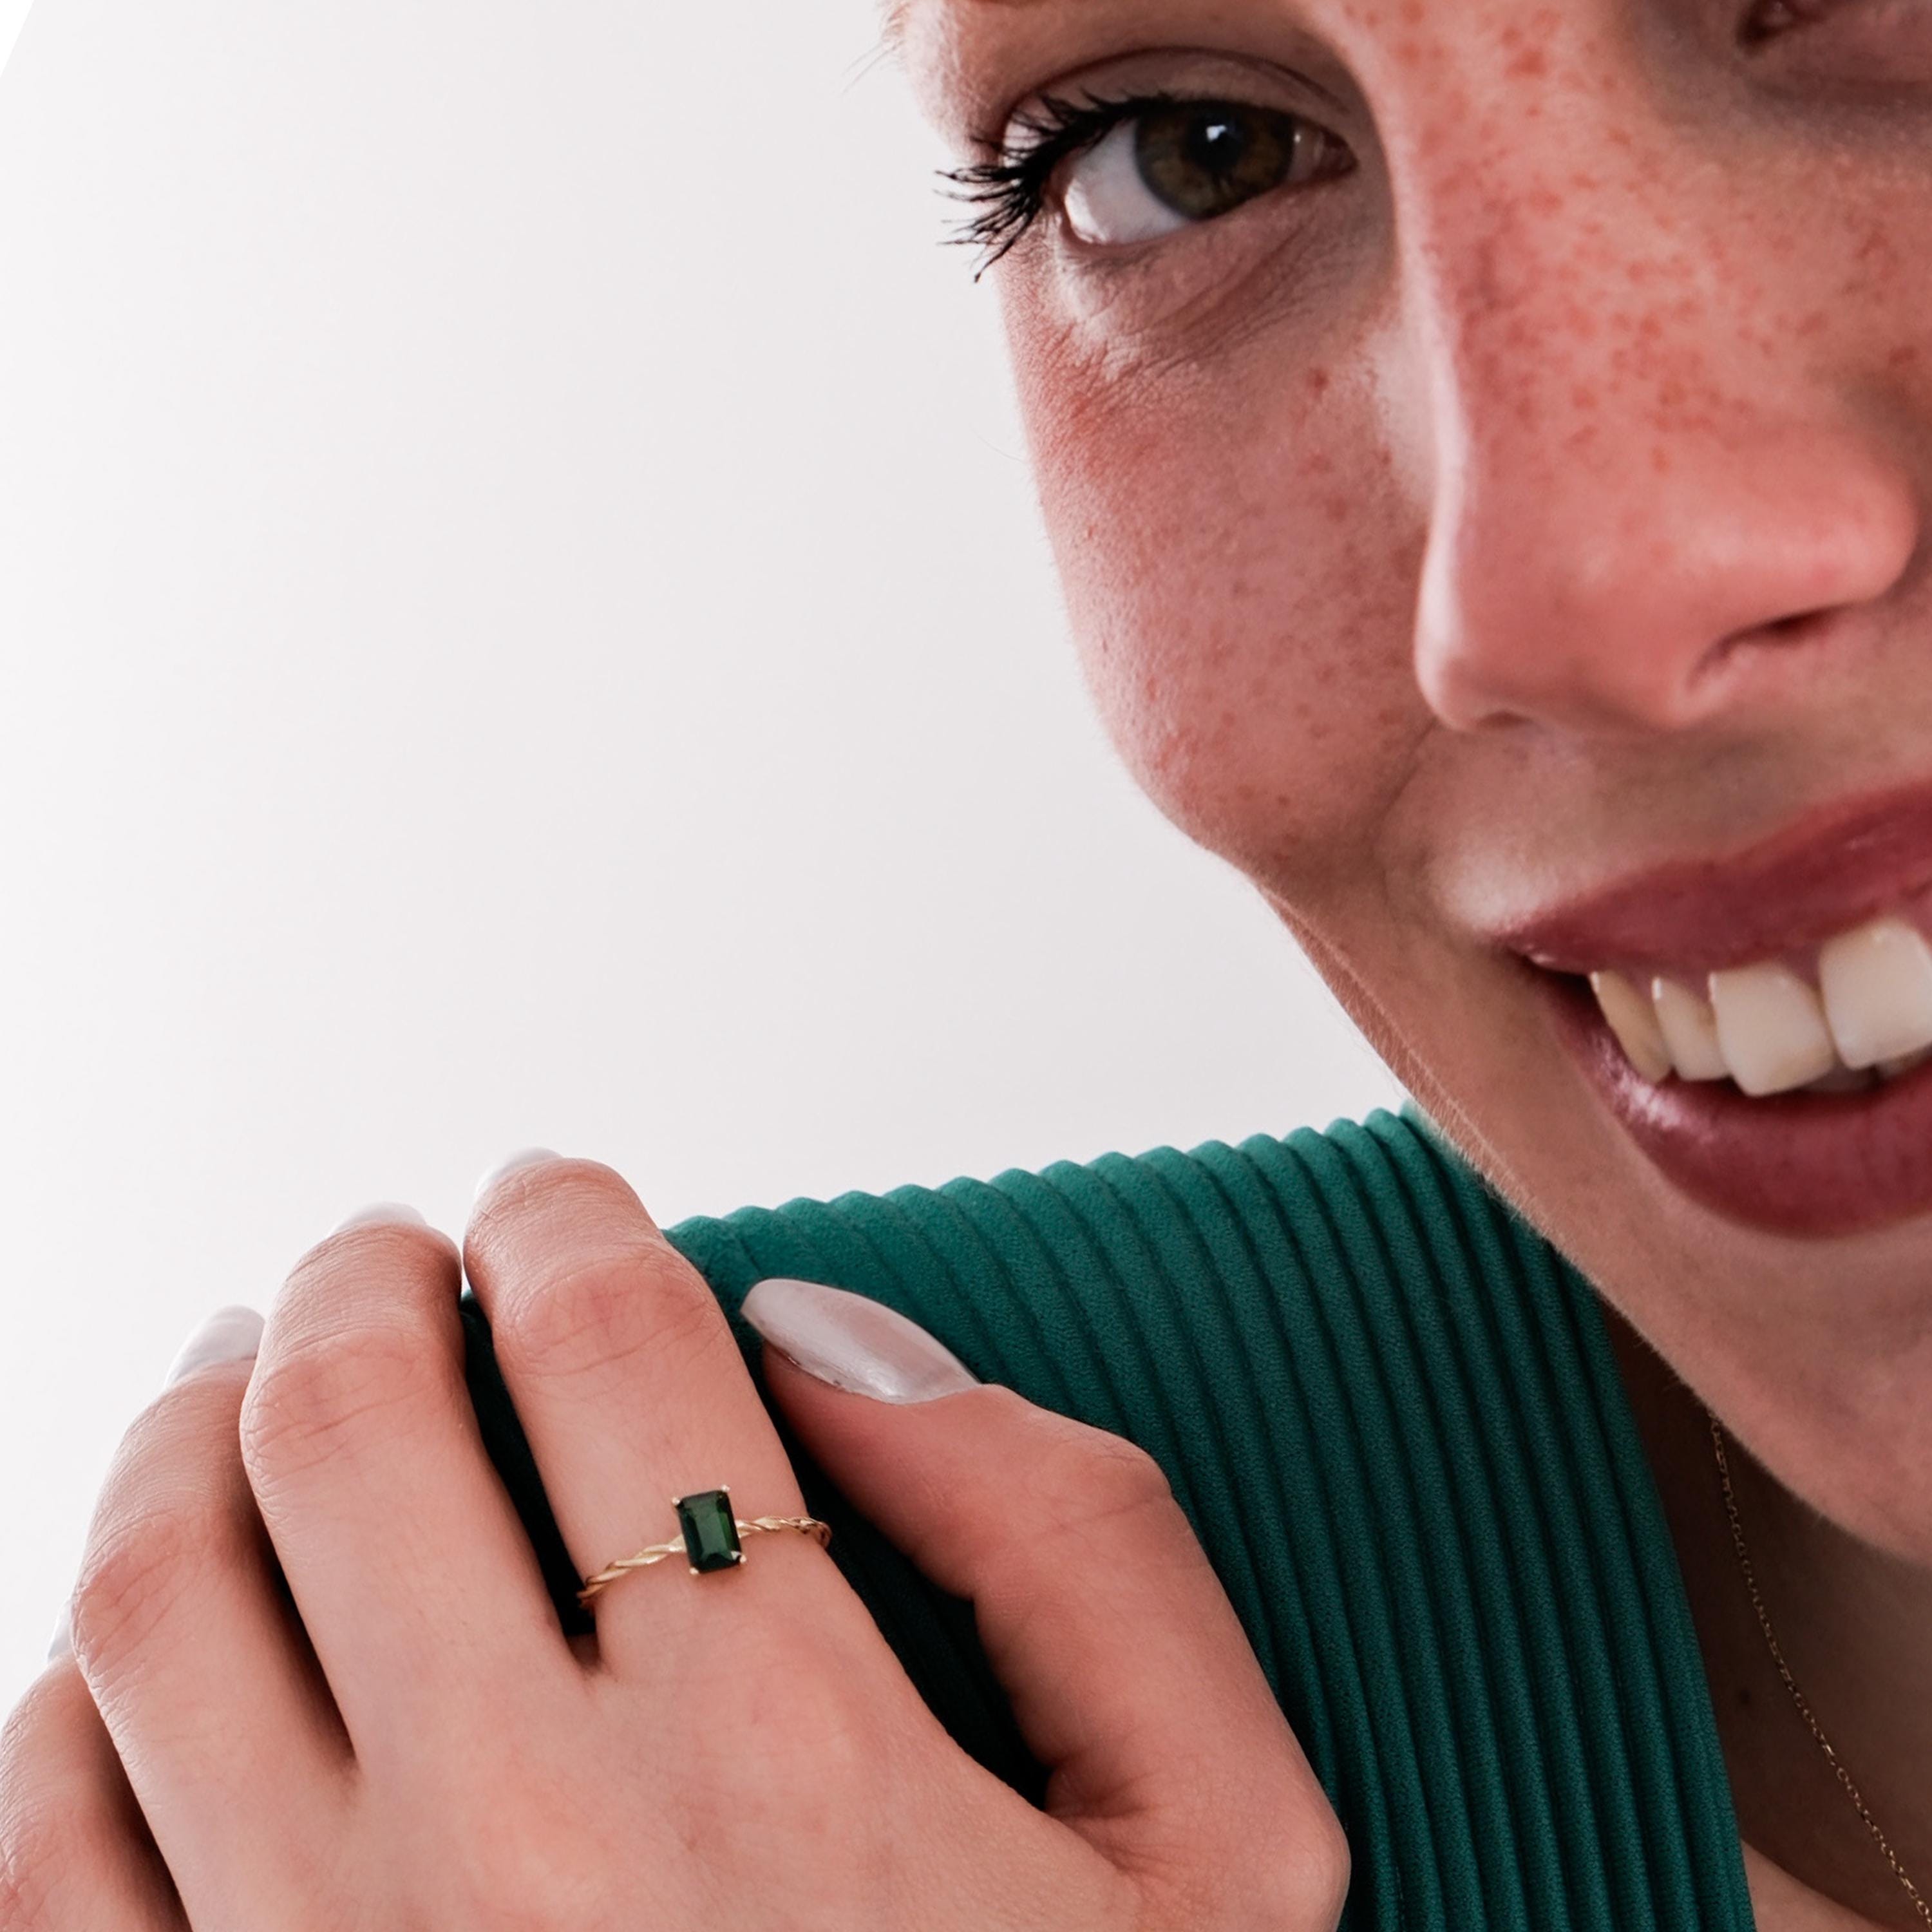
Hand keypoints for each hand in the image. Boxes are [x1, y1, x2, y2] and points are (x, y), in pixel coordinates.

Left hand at [1, 1158, 1347, 1929]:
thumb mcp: (1215, 1843)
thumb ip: (1074, 1542)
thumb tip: (829, 1341)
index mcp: (786, 1757)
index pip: (612, 1344)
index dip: (572, 1216)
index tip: (561, 1191)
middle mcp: (530, 1854)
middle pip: (354, 1425)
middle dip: (370, 1274)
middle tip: (394, 1244)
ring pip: (159, 1599)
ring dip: (192, 1426)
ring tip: (246, 1370)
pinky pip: (39, 1849)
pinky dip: (63, 1690)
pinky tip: (140, 1636)